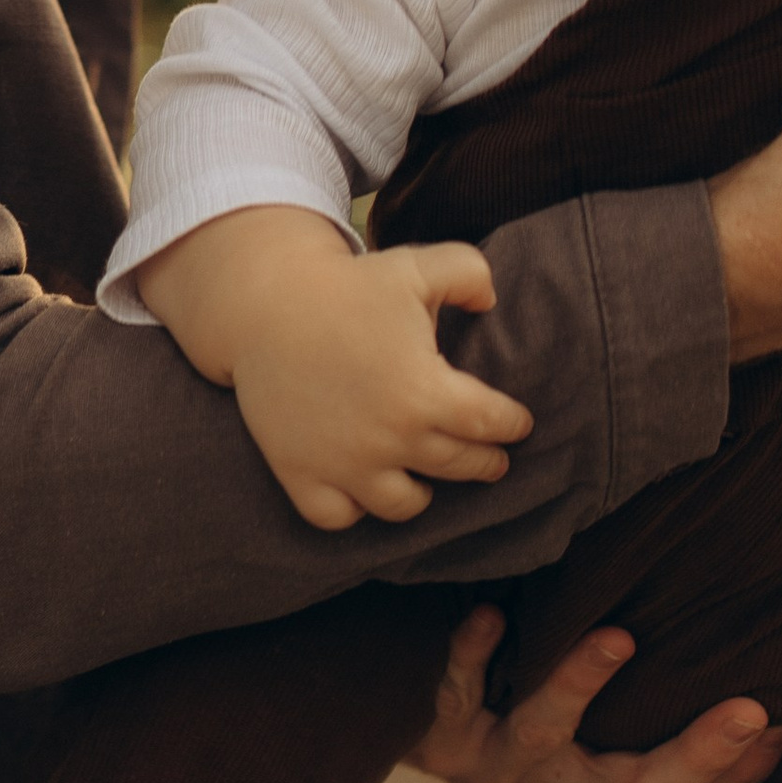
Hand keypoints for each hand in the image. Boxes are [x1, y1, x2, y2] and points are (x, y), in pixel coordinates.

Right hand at [136, 207, 530, 529]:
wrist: (264, 304)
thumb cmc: (346, 284)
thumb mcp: (418, 265)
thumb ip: (470, 274)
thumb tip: (491, 302)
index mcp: (427, 391)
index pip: (492, 425)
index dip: (512, 424)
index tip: (517, 424)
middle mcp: (391, 438)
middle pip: (459, 466)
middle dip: (485, 462)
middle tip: (492, 458)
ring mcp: (344, 464)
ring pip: (405, 505)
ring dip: (424, 494)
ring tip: (427, 482)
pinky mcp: (301, 474)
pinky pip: (339, 517)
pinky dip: (355, 510)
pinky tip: (364, 491)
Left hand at [402, 605, 781, 782]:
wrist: (408, 712)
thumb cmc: (526, 686)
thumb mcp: (601, 703)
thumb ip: (662, 676)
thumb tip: (763, 623)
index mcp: (609, 782)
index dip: (740, 773)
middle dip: (700, 755)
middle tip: (751, 711)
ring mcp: (499, 768)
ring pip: (543, 737)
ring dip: (579, 685)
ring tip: (616, 637)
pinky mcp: (441, 739)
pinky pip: (457, 698)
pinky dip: (472, 656)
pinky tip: (487, 614)